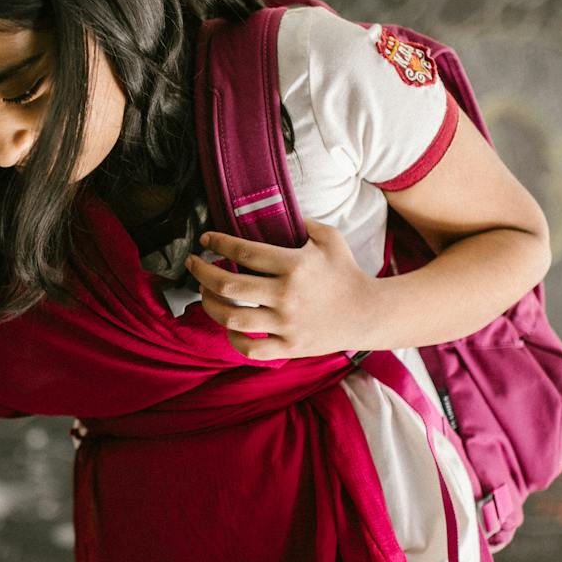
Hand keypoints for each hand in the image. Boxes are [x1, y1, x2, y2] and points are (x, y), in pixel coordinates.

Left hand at [186, 219, 375, 359]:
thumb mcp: (329, 238)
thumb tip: (271, 213)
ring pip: (232, 318)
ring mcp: (287, 324)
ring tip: (204, 293)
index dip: (218, 243)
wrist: (368, 313)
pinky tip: (230, 327)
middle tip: (193, 264)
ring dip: (209, 304)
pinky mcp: (289, 347)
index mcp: (295, 265)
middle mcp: (287, 296)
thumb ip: (301, 222)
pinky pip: (250, 348)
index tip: (206, 240)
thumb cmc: (346, 272)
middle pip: (228, 286)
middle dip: (202, 272)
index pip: (244, 252)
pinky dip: (233, 339)